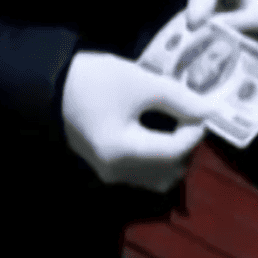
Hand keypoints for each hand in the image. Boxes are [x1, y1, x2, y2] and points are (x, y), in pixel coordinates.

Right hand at [62, 51, 213, 192]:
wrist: (48, 84)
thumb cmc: (93, 80)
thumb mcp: (141, 82)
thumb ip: (179, 99)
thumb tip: (210, 112)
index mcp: (123, 151)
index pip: (176, 151)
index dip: (195, 131)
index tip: (201, 111)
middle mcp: (117, 171)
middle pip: (171, 170)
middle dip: (187, 146)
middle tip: (189, 118)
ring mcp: (111, 174)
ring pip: (160, 178)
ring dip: (176, 157)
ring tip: (175, 126)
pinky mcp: (107, 169)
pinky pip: (144, 175)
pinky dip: (159, 160)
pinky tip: (159, 135)